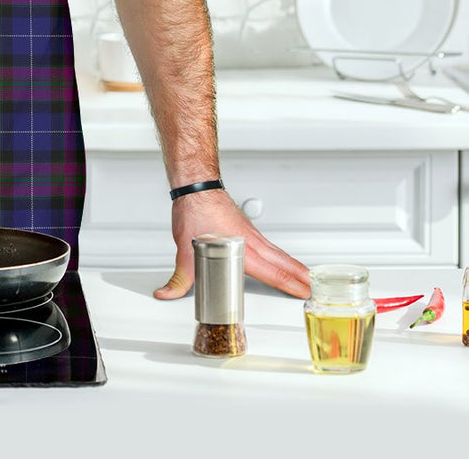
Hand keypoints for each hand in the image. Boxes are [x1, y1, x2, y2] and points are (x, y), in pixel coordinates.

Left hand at [154, 189, 310, 300]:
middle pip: (282, 262)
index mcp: (241, 249)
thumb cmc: (194, 211)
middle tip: (314, 288)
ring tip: (305, 276)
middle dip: (299, 277)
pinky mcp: (246, 227)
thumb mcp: (184, 250)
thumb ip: (179, 278)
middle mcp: (250, 241)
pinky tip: (279, 257)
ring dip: (293, 265)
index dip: (290, 284)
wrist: (196, 187)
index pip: (272, 272)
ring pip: (277, 252)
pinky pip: (269, 244)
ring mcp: (250, 233)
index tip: (304, 292)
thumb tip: (167, 293)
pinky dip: (280, 254)